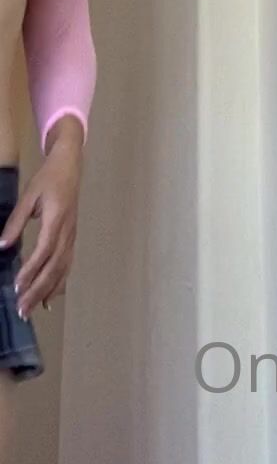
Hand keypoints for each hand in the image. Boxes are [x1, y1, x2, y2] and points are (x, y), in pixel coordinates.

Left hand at [0, 119, 83, 316]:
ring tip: (32, 309)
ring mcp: (72, 236)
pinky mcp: (71, 238)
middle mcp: (67, 232)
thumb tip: (2, 245)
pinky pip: (67, 265)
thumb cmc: (48, 178)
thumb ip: (16, 221)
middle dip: (38, 289)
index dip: (32, 269)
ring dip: (47, 291)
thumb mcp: (28, 195)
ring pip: (62, 269)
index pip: (44, 250)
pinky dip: (58, 284)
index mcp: (56, 219)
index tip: (17, 286)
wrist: (70, 165)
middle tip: (22, 309)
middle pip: (54, 266)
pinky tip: (49, 298)